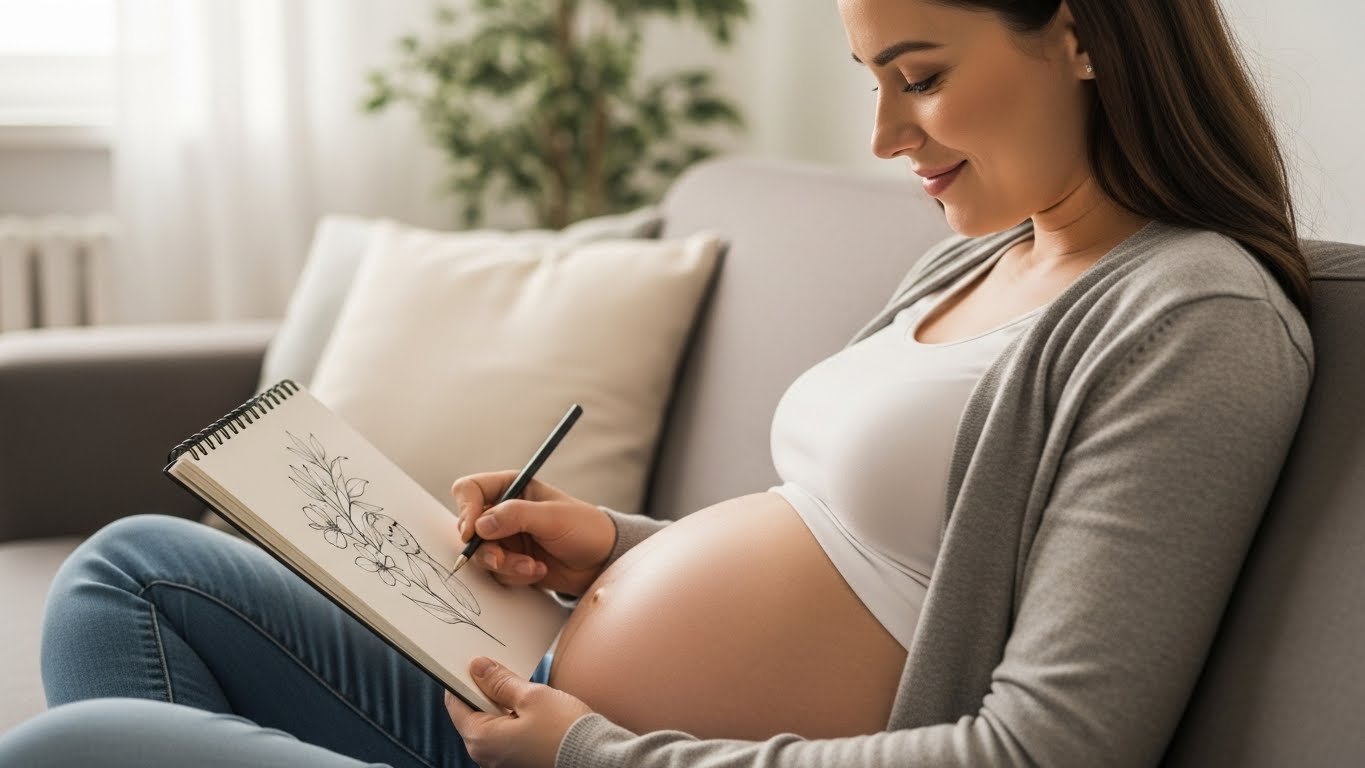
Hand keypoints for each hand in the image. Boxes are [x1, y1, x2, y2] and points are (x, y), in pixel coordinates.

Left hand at [445, 656, 593, 767]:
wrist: (597, 758)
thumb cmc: (565, 731)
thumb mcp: (531, 696)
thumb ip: (500, 681)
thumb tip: (478, 667)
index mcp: (481, 739)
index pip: (455, 703)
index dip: (462, 679)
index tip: (474, 663)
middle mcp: (485, 756)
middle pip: (472, 714)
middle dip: (483, 690)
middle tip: (500, 669)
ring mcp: (501, 762)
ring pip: (489, 725)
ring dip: (498, 704)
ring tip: (517, 686)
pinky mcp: (517, 762)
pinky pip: (504, 736)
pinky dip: (510, 719)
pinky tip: (527, 706)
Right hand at [450, 471, 615, 596]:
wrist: (602, 561)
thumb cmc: (584, 528)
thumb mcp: (553, 517)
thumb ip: (516, 516)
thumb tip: (480, 525)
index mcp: (511, 487)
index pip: (470, 490)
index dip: (466, 509)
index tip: (472, 531)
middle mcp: (503, 511)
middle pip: (468, 528)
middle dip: (486, 548)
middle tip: (502, 559)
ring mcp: (505, 538)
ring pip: (482, 554)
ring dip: (505, 565)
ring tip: (532, 567)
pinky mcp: (510, 561)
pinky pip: (496, 572)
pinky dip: (514, 575)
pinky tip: (538, 571)